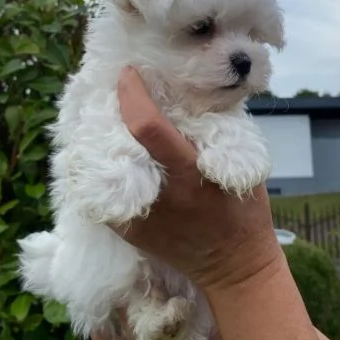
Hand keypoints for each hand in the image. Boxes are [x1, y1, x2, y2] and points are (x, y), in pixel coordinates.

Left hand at [111, 65, 281, 292]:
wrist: (233, 266)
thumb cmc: (242, 209)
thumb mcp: (240, 162)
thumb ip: (215, 127)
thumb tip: (190, 88)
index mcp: (188, 172)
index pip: (147, 126)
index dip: (132, 94)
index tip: (128, 73)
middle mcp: (157, 194)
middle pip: (114, 144)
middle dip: (107, 111)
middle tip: (108, 91)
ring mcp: (136, 217)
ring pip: (98, 167)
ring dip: (98, 136)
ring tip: (104, 115)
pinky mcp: (126, 232)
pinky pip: (101, 192)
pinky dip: (99, 166)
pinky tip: (105, 149)